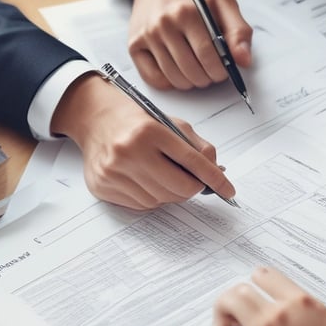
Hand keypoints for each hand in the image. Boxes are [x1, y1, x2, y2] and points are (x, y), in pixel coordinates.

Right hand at [51, 73, 234, 208]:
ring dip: (171, 193)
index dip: (214, 179)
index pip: (192, 161)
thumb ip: (198, 147)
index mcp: (150, 130)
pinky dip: (152, 197)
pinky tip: (145, 180)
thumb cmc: (139, 122)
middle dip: (193, 188)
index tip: (228, 190)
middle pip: (180, 187)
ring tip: (162, 174)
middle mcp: (130, 151)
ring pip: (161, 200)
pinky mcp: (102, 187)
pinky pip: (142, 205)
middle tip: (192, 181)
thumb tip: (217, 174)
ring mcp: (114, 171)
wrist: (97, 120)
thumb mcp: (172, 124)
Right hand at [127, 0, 252, 89]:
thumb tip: (244, 61)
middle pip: (191, 69)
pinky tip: (179, 73)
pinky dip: (169, 83)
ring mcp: (147, 35)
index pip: (208, 55)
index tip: (225, 72)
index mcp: (188, 12)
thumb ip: (238, 30)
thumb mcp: (222, 1)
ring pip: (174, 77)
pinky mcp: (134, 45)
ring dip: (191, 82)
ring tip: (198, 73)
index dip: (220, 70)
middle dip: (207, 78)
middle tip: (212, 73)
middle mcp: (164, 24)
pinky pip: (153, 78)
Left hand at [213, 267, 325, 325]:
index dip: (257, 279)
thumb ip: (309, 313)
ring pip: (229, 302)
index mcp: (302, 304)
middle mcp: (280, 313)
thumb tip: (296, 310)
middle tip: (235, 307)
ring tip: (228, 322)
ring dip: (224, 311)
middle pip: (243, 288)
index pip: (268, 276)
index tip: (254, 284)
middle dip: (236, 296)